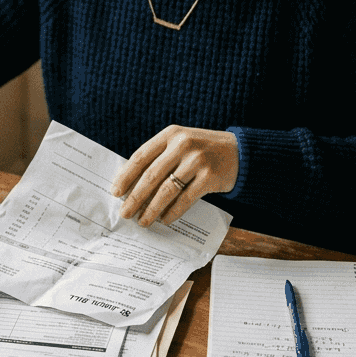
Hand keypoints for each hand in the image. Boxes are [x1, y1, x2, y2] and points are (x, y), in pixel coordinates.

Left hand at [112, 125, 238, 226]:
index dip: (126, 176)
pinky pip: (185, 199)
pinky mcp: (209, 177)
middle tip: (125, 212)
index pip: (141, 156)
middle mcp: (182, 145)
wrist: (240, 151)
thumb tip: (132, 186)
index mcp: (170, 134)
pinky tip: (165, 219)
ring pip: (167, 190)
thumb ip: (160, 158)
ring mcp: (197, 160)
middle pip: (151, 175)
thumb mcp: (181, 144)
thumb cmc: (203, 150)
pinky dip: (173, 212)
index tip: (115, 191)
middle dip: (135, 197)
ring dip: (152, 208)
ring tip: (142, 221)